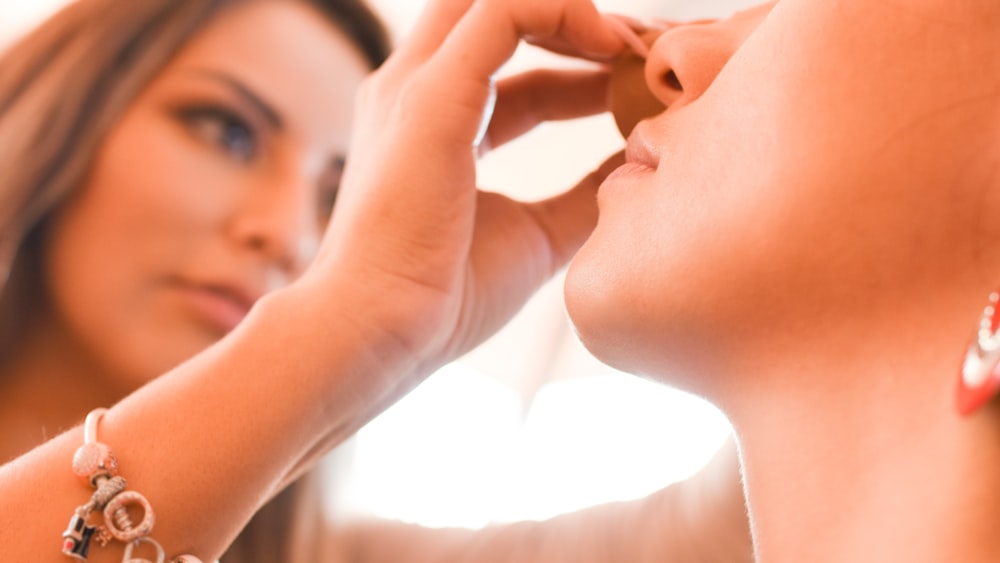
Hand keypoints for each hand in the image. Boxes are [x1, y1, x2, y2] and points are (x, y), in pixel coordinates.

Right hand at [305, 0, 626, 374]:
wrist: (381, 334)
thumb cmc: (443, 298)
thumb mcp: (536, 235)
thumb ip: (581, 195)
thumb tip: (635, 168)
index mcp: (436, 125)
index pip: (515, 67)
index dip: (579, 69)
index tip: (634, 88)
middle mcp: (417, 91)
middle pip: (498, 13)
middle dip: (574, 23)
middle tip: (639, 54)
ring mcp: (416, 86)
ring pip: (497, 0)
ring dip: (574, 12)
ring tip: (633, 46)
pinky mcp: (430, 95)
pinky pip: (503, 12)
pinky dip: (562, 11)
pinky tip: (611, 43)